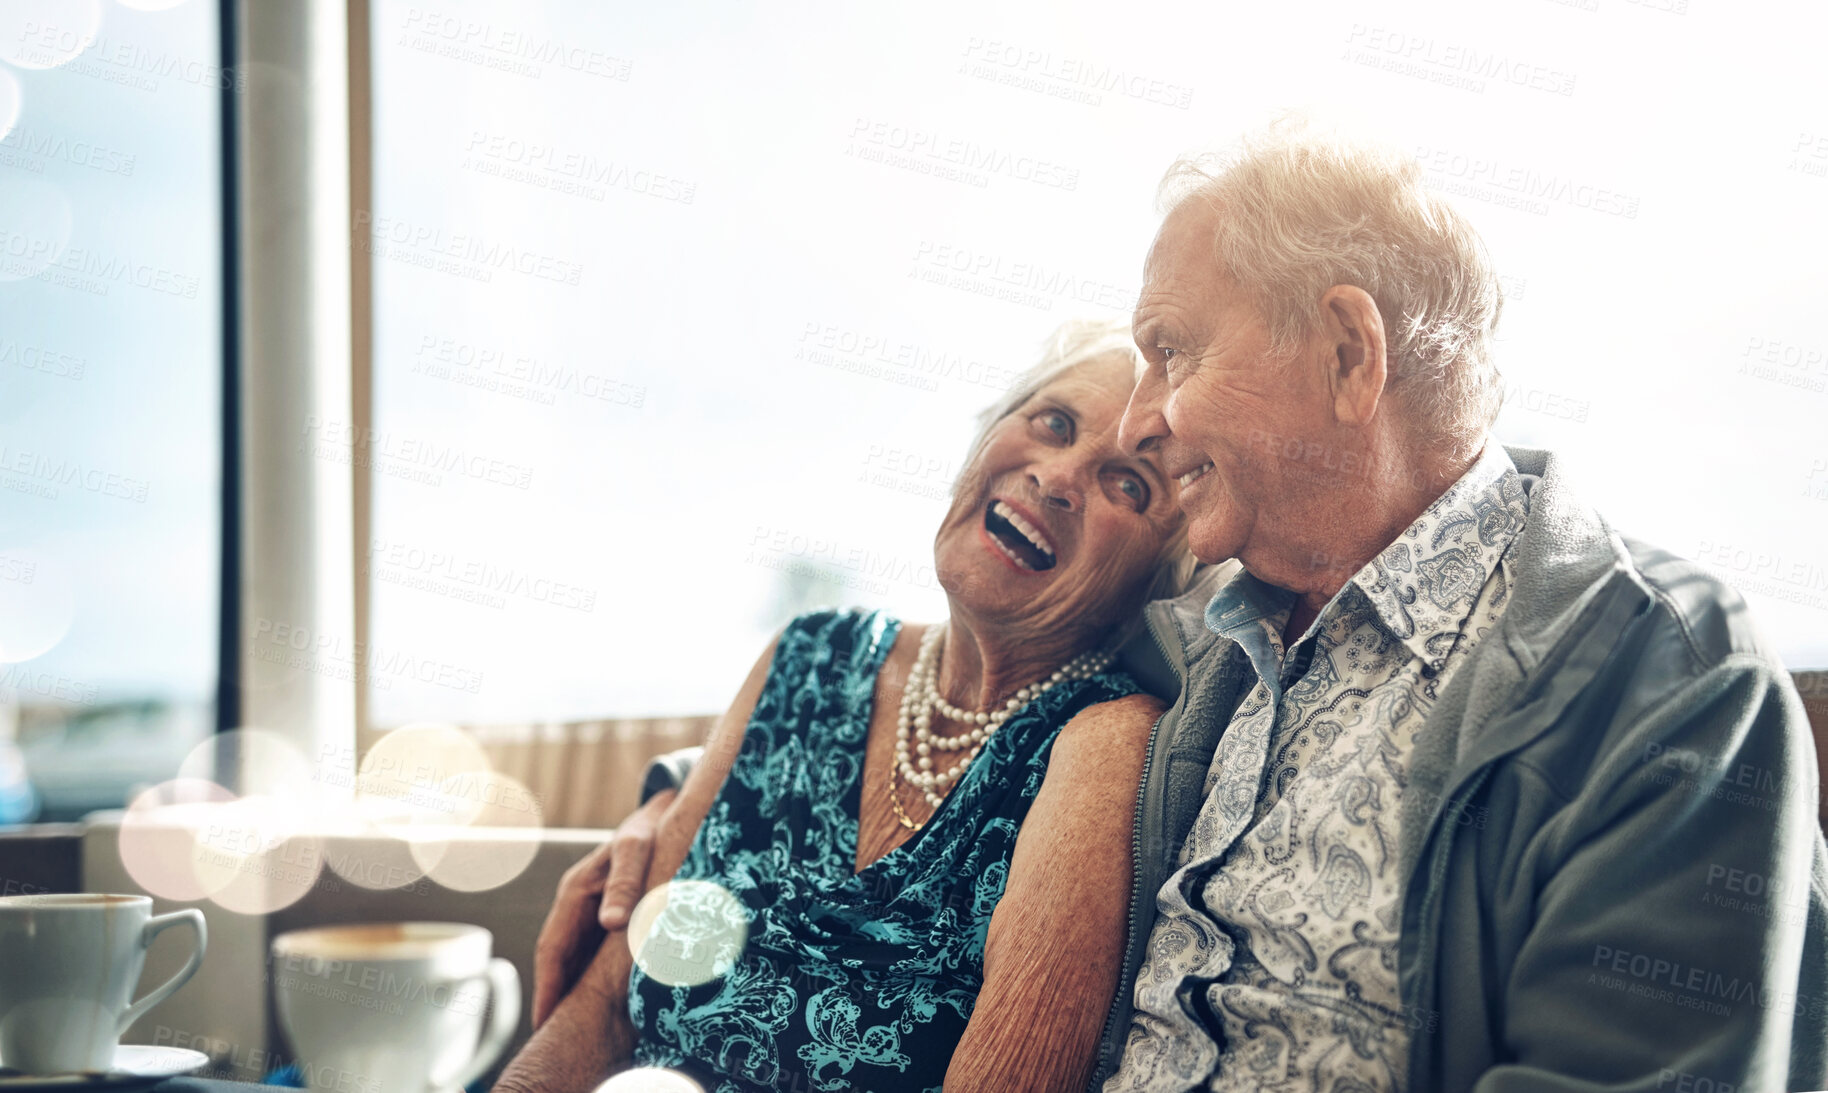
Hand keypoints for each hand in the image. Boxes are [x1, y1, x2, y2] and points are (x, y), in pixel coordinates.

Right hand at [531, 788, 672, 1028]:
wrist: (664, 809)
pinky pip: (598, 951)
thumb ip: (624, 882)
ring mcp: (593, 909)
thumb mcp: (636, 849)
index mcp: (575, 890)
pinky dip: (597, 977)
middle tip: (554, 1037)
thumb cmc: (651, 827)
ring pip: (579, 958)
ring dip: (575, 990)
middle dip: (556, 997)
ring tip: (575, 1028)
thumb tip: (611, 923)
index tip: (546, 1021)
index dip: (548, 986)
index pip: (552, 948)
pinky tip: (606, 1001)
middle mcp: (578, 903)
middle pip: (561, 960)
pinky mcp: (612, 912)